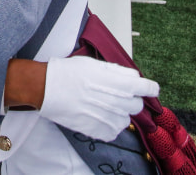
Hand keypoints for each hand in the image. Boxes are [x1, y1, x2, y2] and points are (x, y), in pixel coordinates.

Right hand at [39, 56, 159, 141]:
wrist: (46, 87)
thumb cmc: (66, 72)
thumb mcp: (94, 63)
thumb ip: (117, 71)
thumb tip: (132, 77)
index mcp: (118, 83)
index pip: (147, 88)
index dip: (149, 88)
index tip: (148, 89)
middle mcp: (117, 102)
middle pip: (137, 105)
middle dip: (130, 99)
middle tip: (116, 95)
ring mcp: (108, 118)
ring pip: (125, 120)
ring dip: (118, 113)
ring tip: (103, 106)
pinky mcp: (98, 130)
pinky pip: (114, 132)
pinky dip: (109, 125)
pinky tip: (98, 116)